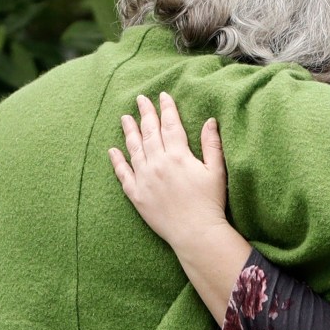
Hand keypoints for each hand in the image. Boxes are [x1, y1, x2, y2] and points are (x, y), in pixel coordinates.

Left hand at [110, 91, 230, 248]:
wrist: (195, 233)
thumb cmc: (210, 203)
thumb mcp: (216, 171)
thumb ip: (212, 144)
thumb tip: (210, 120)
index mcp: (178, 156)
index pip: (170, 125)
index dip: (166, 109)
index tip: (162, 96)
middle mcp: (158, 164)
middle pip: (149, 132)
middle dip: (146, 113)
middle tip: (140, 99)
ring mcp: (144, 179)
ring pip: (134, 149)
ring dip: (129, 131)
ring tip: (125, 117)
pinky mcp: (136, 195)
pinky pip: (123, 174)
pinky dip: (117, 161)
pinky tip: (112, 150)